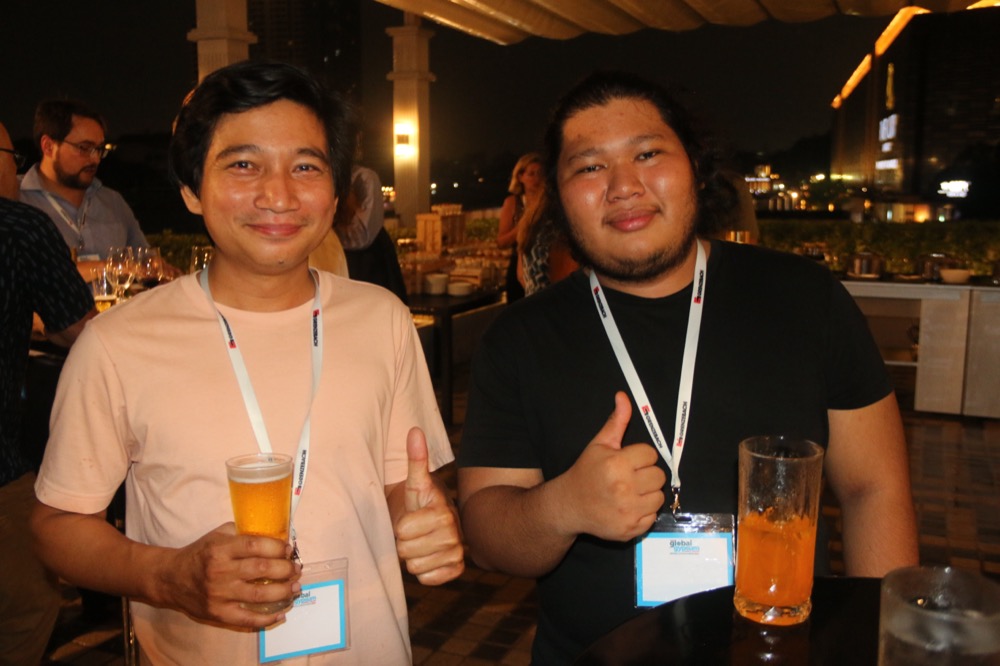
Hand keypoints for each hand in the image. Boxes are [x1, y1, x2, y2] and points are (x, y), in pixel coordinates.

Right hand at [159, 523, 301, 627]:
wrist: (170, 579)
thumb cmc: (199, 554)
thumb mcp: (217, 535)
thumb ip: (241, 532)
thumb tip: (273, 532)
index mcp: (221, 549)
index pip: (255, 545)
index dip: (277, 547)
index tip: (288, 550)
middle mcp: (221, 571)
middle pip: (262, 569)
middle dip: (286, 569)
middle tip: (296, 569)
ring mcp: (220, 594)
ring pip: (259, 594)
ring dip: (283, 591)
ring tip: (295, 588)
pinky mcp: (218, 613)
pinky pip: (247, 618)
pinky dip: (267, 618)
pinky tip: (282, 613)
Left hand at [393, 427, 464, 584]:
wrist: (433, 523)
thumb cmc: (420, 502)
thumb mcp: (415, 482)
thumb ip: (416, 459)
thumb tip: (415, 430)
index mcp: (443, 513)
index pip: (403, 530)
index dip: (400, 526)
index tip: (410, 517)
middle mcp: (454, 534)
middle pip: (407, 552)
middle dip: (405, 543)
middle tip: (415, 532)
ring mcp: (457, 554)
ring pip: (416, 567)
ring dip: (414, 557)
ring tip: (421, 543)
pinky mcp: (455, 570)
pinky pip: (427, 580)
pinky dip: (424, 571)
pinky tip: (429, 557)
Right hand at [560, 391, 665, 540]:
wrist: (569, 505)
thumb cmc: (586, 472)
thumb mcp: (599, 444)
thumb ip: (616, 421)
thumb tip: (623, 396)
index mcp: (617, 464)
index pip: (650, 454)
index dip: (640, 457)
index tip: (627, 462)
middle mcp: (624, 488)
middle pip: (658, 476)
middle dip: (646, 474)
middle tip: (629, 477)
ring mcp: (628, 511)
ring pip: (659, 496)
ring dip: (647, 493)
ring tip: (629, 492)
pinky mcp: (631, 529)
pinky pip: (653, 516)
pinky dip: (644, 512)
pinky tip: (628, 507)